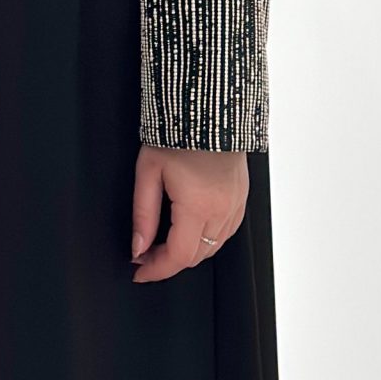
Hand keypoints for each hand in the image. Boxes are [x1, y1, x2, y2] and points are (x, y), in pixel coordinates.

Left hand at [129, 144, 247, 282]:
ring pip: (214, 248)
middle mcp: (222, 210)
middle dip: (169, 261)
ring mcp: (235, 204)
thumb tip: (138, 246)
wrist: (209, 108)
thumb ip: (143, 214)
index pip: (178, 257)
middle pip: (196, 257)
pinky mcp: (242, 196)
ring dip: (189, 251)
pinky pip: (227, 231)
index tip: (140, 271)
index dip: (156, 270)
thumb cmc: (178, 133)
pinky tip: (191, 228)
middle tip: (146, 253)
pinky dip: (208, 238)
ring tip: (165, 241)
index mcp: (198, 206)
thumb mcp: (149, 171)